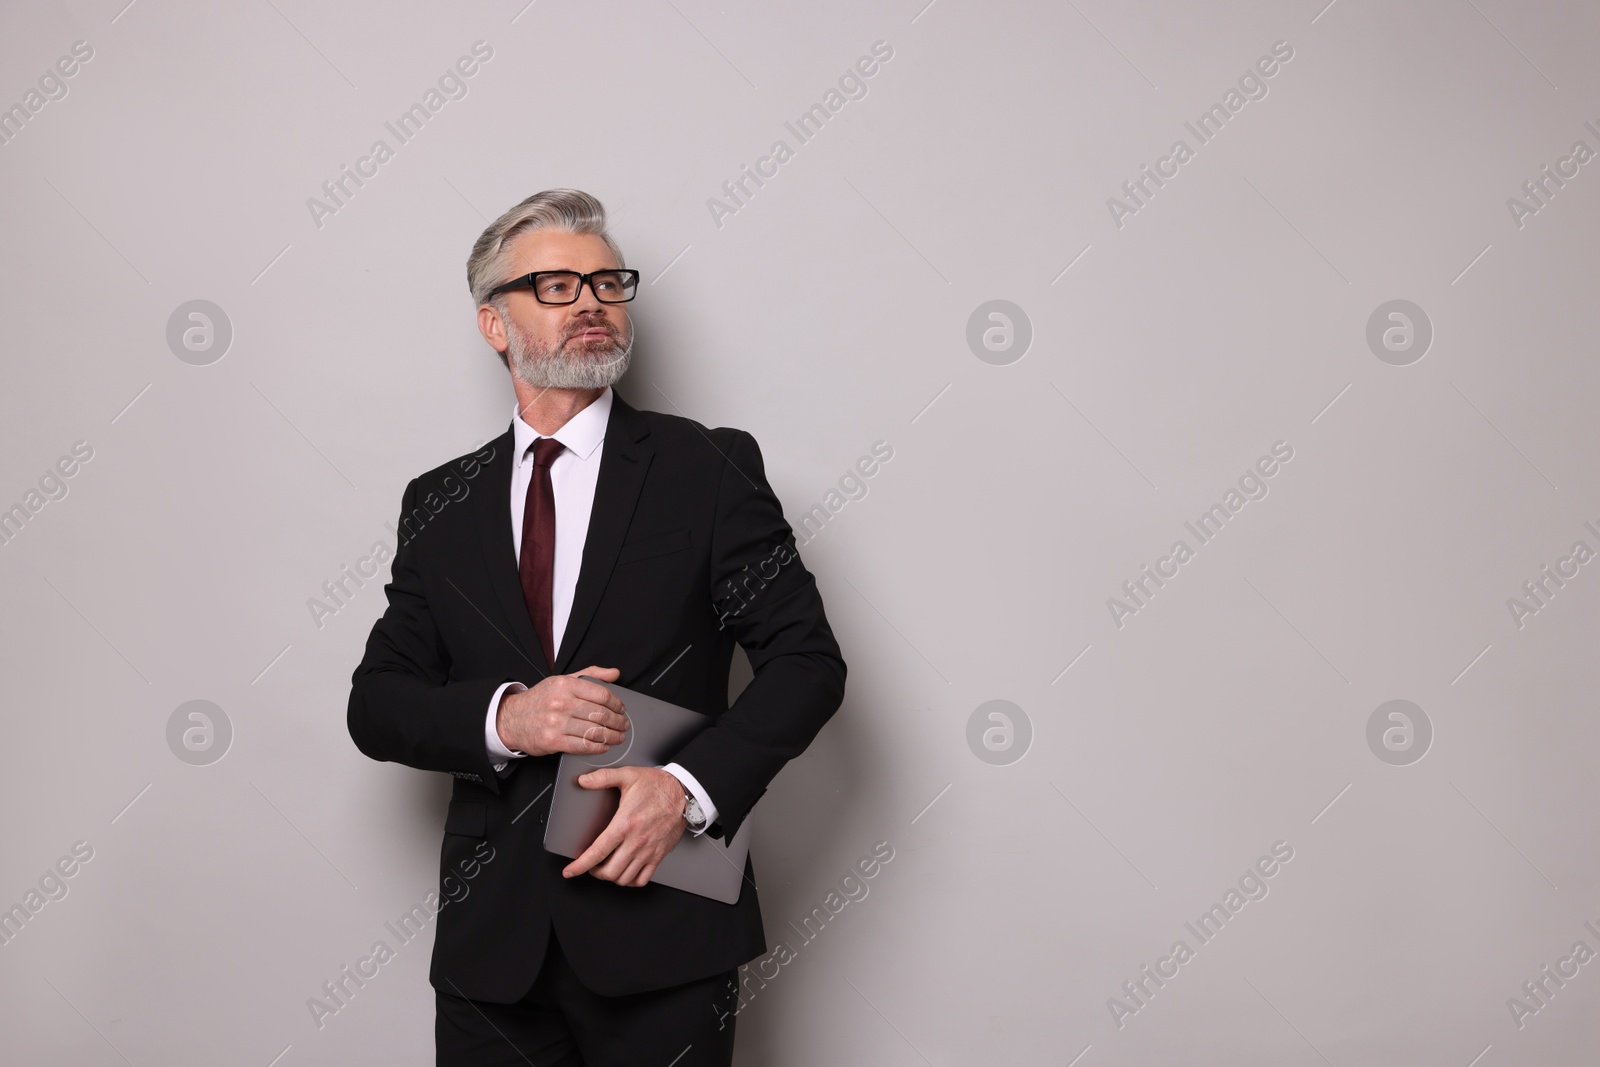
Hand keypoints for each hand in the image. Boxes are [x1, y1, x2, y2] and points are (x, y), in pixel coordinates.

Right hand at [495, 666, 627, 758]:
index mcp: (565, 685)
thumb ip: (590, 675)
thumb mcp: (562, 680)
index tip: (622, 709)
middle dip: (618, 722)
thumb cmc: (541, 700)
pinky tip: (603, 746)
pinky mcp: (553, 741)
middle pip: (600, 714)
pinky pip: (582, 746)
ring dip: (612, 736)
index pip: (601, 694)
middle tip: (624, 725)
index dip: (617, 704)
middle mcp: (561, 703)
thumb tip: (614, 673)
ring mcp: (556, 723)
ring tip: (618, 737)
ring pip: (594, 731)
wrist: (512, 718)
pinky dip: (597, 748)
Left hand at [562, 766, 687, 886]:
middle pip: (609, 871)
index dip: (581, 865)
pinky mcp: (658, 855)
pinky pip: (642, 879)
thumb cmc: (658, 786)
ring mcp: (648, 851)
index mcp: (625, 824)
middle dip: (594, 872)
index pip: (598, 852)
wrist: (684, 793)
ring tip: (606, 868)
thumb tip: (583, 781)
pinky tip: (625, 873)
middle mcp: (636, 841)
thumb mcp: (629, 775)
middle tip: (590, 865)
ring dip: (611, 877)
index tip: (570, 871)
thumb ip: (603, 777)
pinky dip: (630, 881)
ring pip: (624, 878)